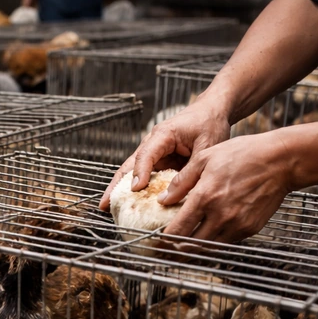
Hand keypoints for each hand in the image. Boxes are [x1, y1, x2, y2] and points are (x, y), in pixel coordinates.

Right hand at [100, 98, 231, 210]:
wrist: (213, 110)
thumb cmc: (209, 123)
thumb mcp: (206, 146)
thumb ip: (190, 170)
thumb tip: (169, 196)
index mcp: (163, 135)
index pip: (146, 155)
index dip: (139, 172)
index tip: (135, 189)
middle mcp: (152, 144)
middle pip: (129, 166)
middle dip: (116, 186)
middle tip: (104, 204)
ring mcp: (154, 154)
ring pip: (132, 173)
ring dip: (121, 190)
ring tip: (108, 208)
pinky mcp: (159, 162)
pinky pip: (145, 178)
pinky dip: (136, 191)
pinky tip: (130, 205)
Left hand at [157, 132, 294, 245]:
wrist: (282, 160)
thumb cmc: (244, 154)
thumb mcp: (206, 158)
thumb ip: (182, 181)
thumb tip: (163, 200)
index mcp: (205, 197)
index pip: (177, 231)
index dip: (163, 241)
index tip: (156, 244)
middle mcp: (220, 216)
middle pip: (190, 246)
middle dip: (175, 251)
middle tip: (166, 251)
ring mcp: (237, 225)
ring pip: (208, 248)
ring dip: (194, 249)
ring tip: (183, 247)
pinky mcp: (250, 229)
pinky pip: (225, 242)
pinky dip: (213, 241)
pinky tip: (207, 234)